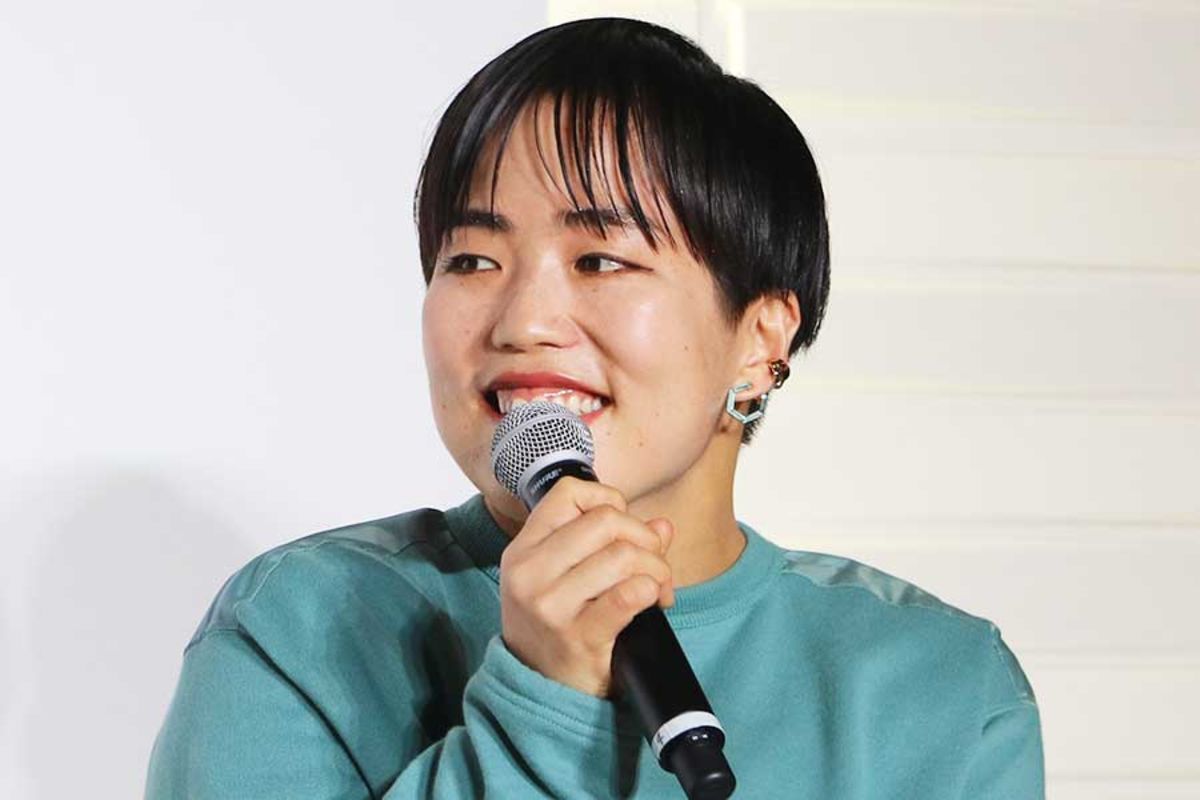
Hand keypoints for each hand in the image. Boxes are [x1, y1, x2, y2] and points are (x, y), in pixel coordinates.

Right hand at [498, 477, 674, 698]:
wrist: (539, 691)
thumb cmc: (556, 626)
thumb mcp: (564, 578)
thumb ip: (611, 544)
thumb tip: (663, 526)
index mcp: (524, 549)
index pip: (569, 493)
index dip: (608, 500)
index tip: (622, 529)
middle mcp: (530, 572)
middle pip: (605, 520)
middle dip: (644, 538)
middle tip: (653, 563)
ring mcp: (550, 605)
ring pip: (622, 555)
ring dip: (656, 569)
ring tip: (657, 587)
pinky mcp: (577, 637)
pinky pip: (628, 595)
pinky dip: (651, 591)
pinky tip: (652, 602)